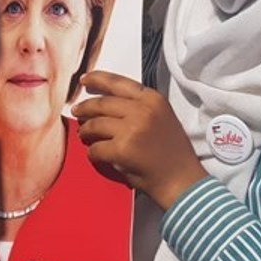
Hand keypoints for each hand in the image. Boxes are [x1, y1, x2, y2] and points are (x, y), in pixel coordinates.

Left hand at [72, 71, 206, 209]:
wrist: (183, 181)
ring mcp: (132, 129)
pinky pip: (96, 147)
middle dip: (85, 107)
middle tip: (77, 112)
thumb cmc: (172, 154)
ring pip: (96, 124)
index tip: (85, 80)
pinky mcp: (122, 149)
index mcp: (153, 99)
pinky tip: (94, 155)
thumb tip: (104, 103)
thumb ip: (138, 106)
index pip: (118, 82)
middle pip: (102, 103)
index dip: (97, 79)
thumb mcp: (161, 117)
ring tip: (83, 134)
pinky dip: (92, 152)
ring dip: (85, 130)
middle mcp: (142, 109)